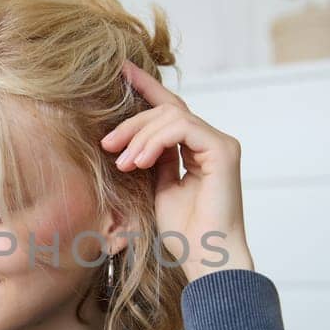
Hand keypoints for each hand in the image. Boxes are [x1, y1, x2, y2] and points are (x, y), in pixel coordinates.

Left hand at [101, 60, 253, 281]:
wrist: (205, 257)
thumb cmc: (185, 233)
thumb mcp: (159, 188)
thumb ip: (154, 160)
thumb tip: (133, 141)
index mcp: (198, 149)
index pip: (170, 109)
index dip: (146, 86)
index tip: (120, 71)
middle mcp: (211, 141)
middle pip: (166, 111)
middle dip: (132, 122)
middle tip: (106, 143)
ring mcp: (220, 144)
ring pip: (172, 116)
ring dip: (140, 135)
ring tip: (122, 162)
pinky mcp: (222, 150)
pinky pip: (182, 127)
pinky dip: (155, 141)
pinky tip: (139, 161)